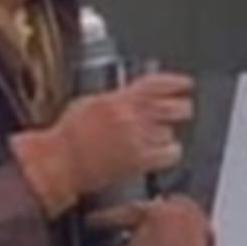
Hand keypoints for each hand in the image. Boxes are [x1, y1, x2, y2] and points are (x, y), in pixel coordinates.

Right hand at [12, 72, 194, 213]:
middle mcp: (129, 117)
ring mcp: (135, 139)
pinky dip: (170, 153)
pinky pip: (170, 153)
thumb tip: (133, 94)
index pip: (155, 84)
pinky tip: (162, 154)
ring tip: (156, 138)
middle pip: (172, 107)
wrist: (60, 162)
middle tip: (182, 111)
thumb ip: (115, 98)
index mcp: (117, 99)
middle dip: (181, 109)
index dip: (176, 83)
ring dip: (165, 134)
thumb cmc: (68, 137)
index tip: (186, 84)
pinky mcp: (139, 160)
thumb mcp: (88, 104)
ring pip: (169, 130)